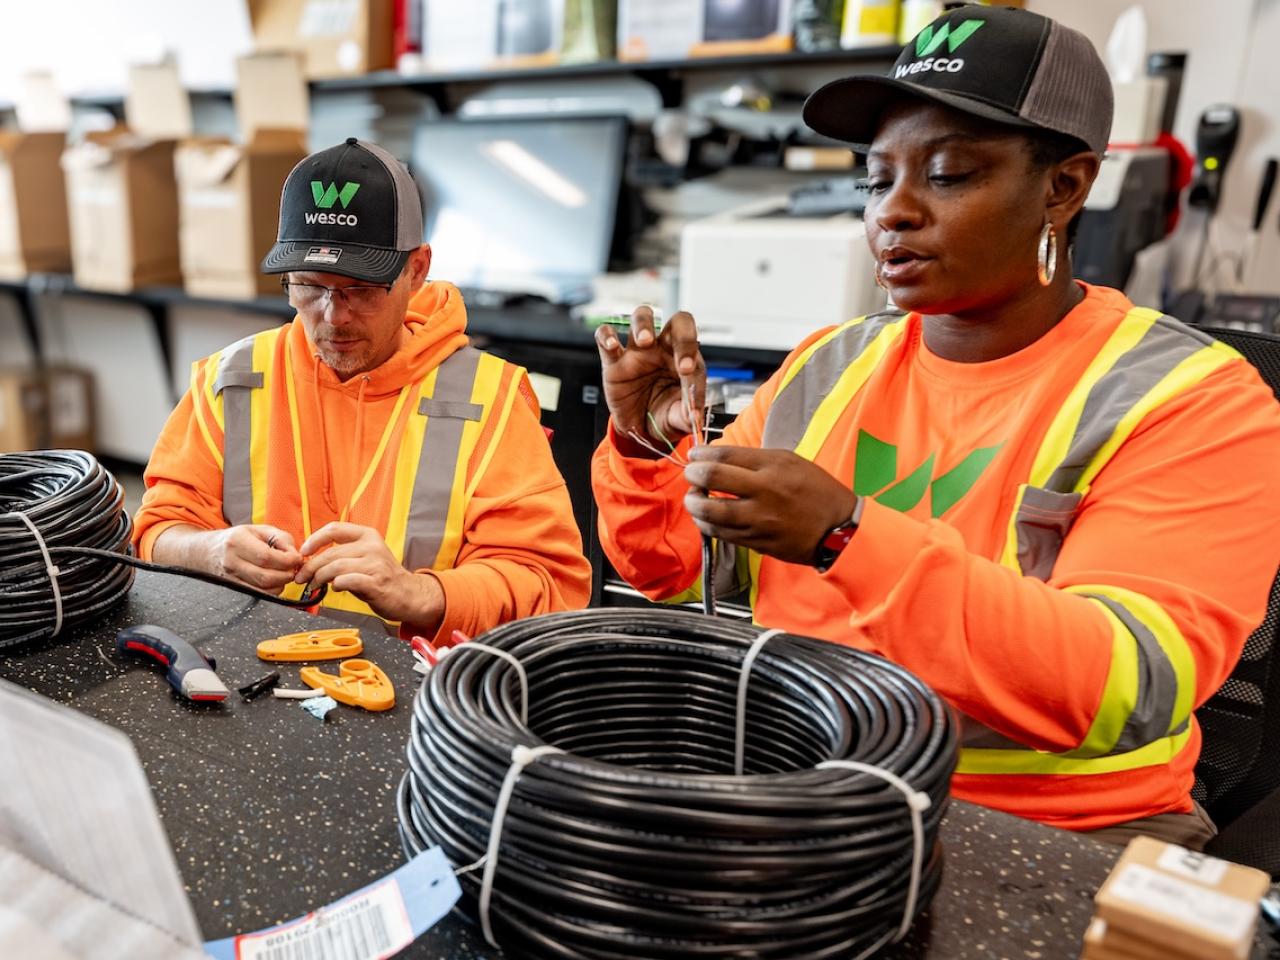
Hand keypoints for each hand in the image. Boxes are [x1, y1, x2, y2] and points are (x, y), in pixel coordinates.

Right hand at [204, 525, 301, 591]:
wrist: (209, 551)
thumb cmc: (238, 539)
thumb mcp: (260, 530)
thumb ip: (282, 539)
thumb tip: (295, 555)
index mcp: (237, 541)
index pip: (267, 557)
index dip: (287, 560)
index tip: (297, 559)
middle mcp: (231, 561)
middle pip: (266, 576)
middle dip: (286, 574)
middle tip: (294, 569)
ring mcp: (230, 578)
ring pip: (262, 589)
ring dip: (281, 584)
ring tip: (284, 574)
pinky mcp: (232, 589)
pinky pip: (257, 596)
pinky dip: (271, 591)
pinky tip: (275, 582)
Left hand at [294, 522, 443, 626]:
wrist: (409, 595)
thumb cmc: (382, 577)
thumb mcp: (365, 557)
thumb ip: (343, 555)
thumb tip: (312, 560)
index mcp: (368, 535)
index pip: (334, 529)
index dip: (314, 539)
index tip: (303, 552)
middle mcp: (372, 546)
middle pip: (330, 553)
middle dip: (311, 566)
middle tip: (302, 577)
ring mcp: (375, 564)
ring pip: (335, 567)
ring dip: (319, 578)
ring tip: (315, 585)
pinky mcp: (376, 582)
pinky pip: (347, 581)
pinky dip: (336, 585)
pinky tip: (336, 588)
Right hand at [595, 306, 705, 456]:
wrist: (638, 427)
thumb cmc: (663, 414)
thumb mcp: (678, 418)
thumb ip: (687, 415)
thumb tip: (695, 416)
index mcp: (684, 358)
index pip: (694, 349)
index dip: (692, 359)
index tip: (687, 377)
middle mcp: (664, 349)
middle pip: (679, 321)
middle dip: (683, 336)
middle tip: (680, 361)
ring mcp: (638, 351)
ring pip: (642, 317)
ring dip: (644, 324)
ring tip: (645, 341)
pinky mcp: (613, 360)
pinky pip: (605, 336)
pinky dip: (606, 335)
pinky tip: (612, 345)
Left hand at [682, 446, 858, 565]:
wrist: (838, 529)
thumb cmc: (816, 492)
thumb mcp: (791, 462)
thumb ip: (756, 460)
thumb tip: (720, 458)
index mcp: (774, 466)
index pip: (726, 455)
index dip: (702, 453)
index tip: (694, 454)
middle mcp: (764, 491)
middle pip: (713, 478)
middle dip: (693, 474)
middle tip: (689, 474)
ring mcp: (759, 519)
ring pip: (711, 511)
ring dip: (694, 503)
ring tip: (693, 498)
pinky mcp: (756, 541)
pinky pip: (722, 533)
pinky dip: (707, 524)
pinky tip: (704, 518)